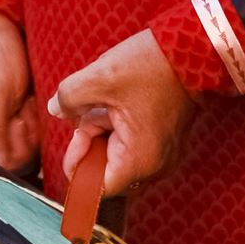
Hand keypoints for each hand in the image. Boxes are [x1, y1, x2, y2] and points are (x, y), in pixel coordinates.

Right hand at [0, 7, 37, 170]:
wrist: (6, 34)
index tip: (2, 152)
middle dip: (13, 145)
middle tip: (14, 115)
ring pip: (17, 162)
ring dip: (26, 135)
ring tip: (20, 106)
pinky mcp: (10, 136)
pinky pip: (30, 150)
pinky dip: (34, 132)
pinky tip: (27, 110)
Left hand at [47, 30, 197, 196]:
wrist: (188, 55)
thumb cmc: (150, 68)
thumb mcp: (98, 79)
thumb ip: (68, 98)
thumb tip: (56, 109)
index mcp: (139, 160)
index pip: (99, 188)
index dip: (79, 167)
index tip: (77, 138)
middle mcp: (154, 167)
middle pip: (108, 173)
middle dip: (91, 147)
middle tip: (89, 115)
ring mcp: (163, 158)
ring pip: (119, 159)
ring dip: (104, 136)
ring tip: (106, 105)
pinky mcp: (166, 145)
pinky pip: (133, 149)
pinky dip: (119, 132)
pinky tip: (118, 107)